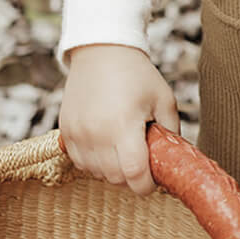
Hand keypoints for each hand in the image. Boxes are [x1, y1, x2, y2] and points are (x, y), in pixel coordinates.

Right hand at [58, 44, 179, 195]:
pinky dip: (95, 163)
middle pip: (115, 178)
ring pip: (96, 173)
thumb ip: (172, 133)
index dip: (146, 186)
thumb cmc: (138, 75)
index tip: (154, 182)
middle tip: (143, 163)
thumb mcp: (164, 100)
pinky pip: (80, 163)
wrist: (102, 52)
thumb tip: (174, 161)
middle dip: (132, 178)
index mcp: (123, 125)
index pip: (134, 174)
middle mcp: (96, 133)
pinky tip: (108, 147)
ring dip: (113, 171)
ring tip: (125, 151)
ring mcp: (77, 134)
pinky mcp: (65, 132)